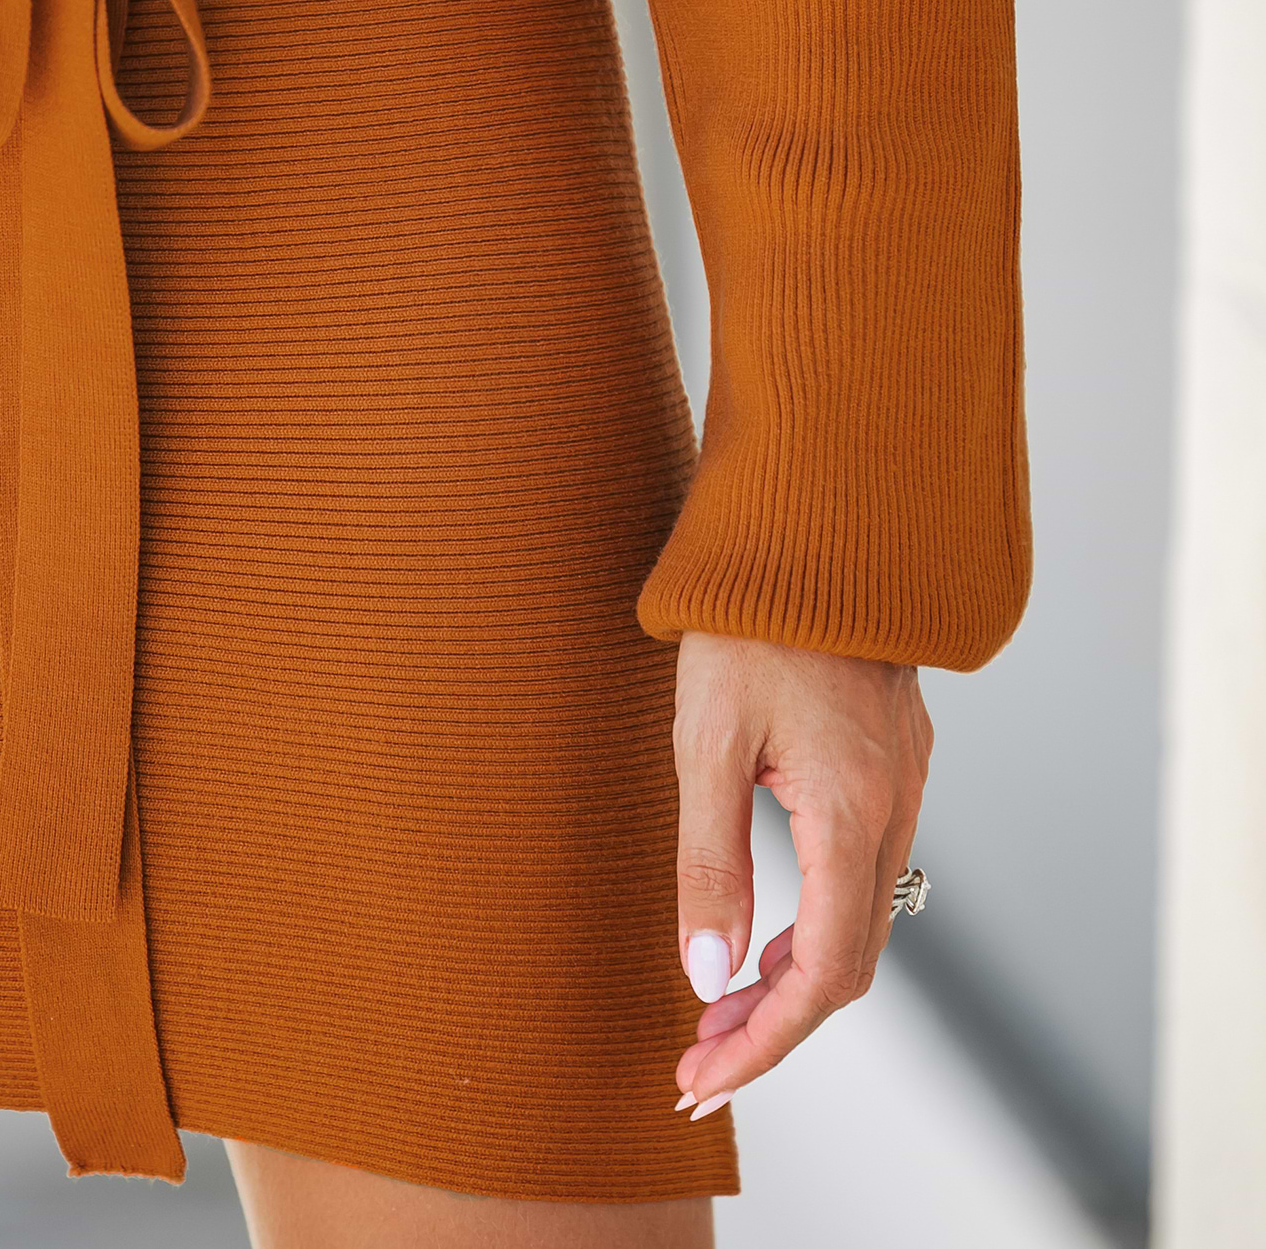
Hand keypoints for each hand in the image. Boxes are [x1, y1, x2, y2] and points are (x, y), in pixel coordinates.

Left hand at [669, 630, 932, 1119]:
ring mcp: (905, 785)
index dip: (763, 1043)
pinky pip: (869, 874)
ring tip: (720, 1007)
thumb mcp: (706, 743)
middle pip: (849, 965)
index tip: (703, 1078)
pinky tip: (767, 928)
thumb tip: (707, 978)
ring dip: (796, 977)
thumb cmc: (750, 623)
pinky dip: (818, 922)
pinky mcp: (896, 762)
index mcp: (852, 816)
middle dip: (775, 1025)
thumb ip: (710, 864)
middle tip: (698, 1059)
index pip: (821, 977)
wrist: (815, 527)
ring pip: (863, 921)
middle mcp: (896, 810)